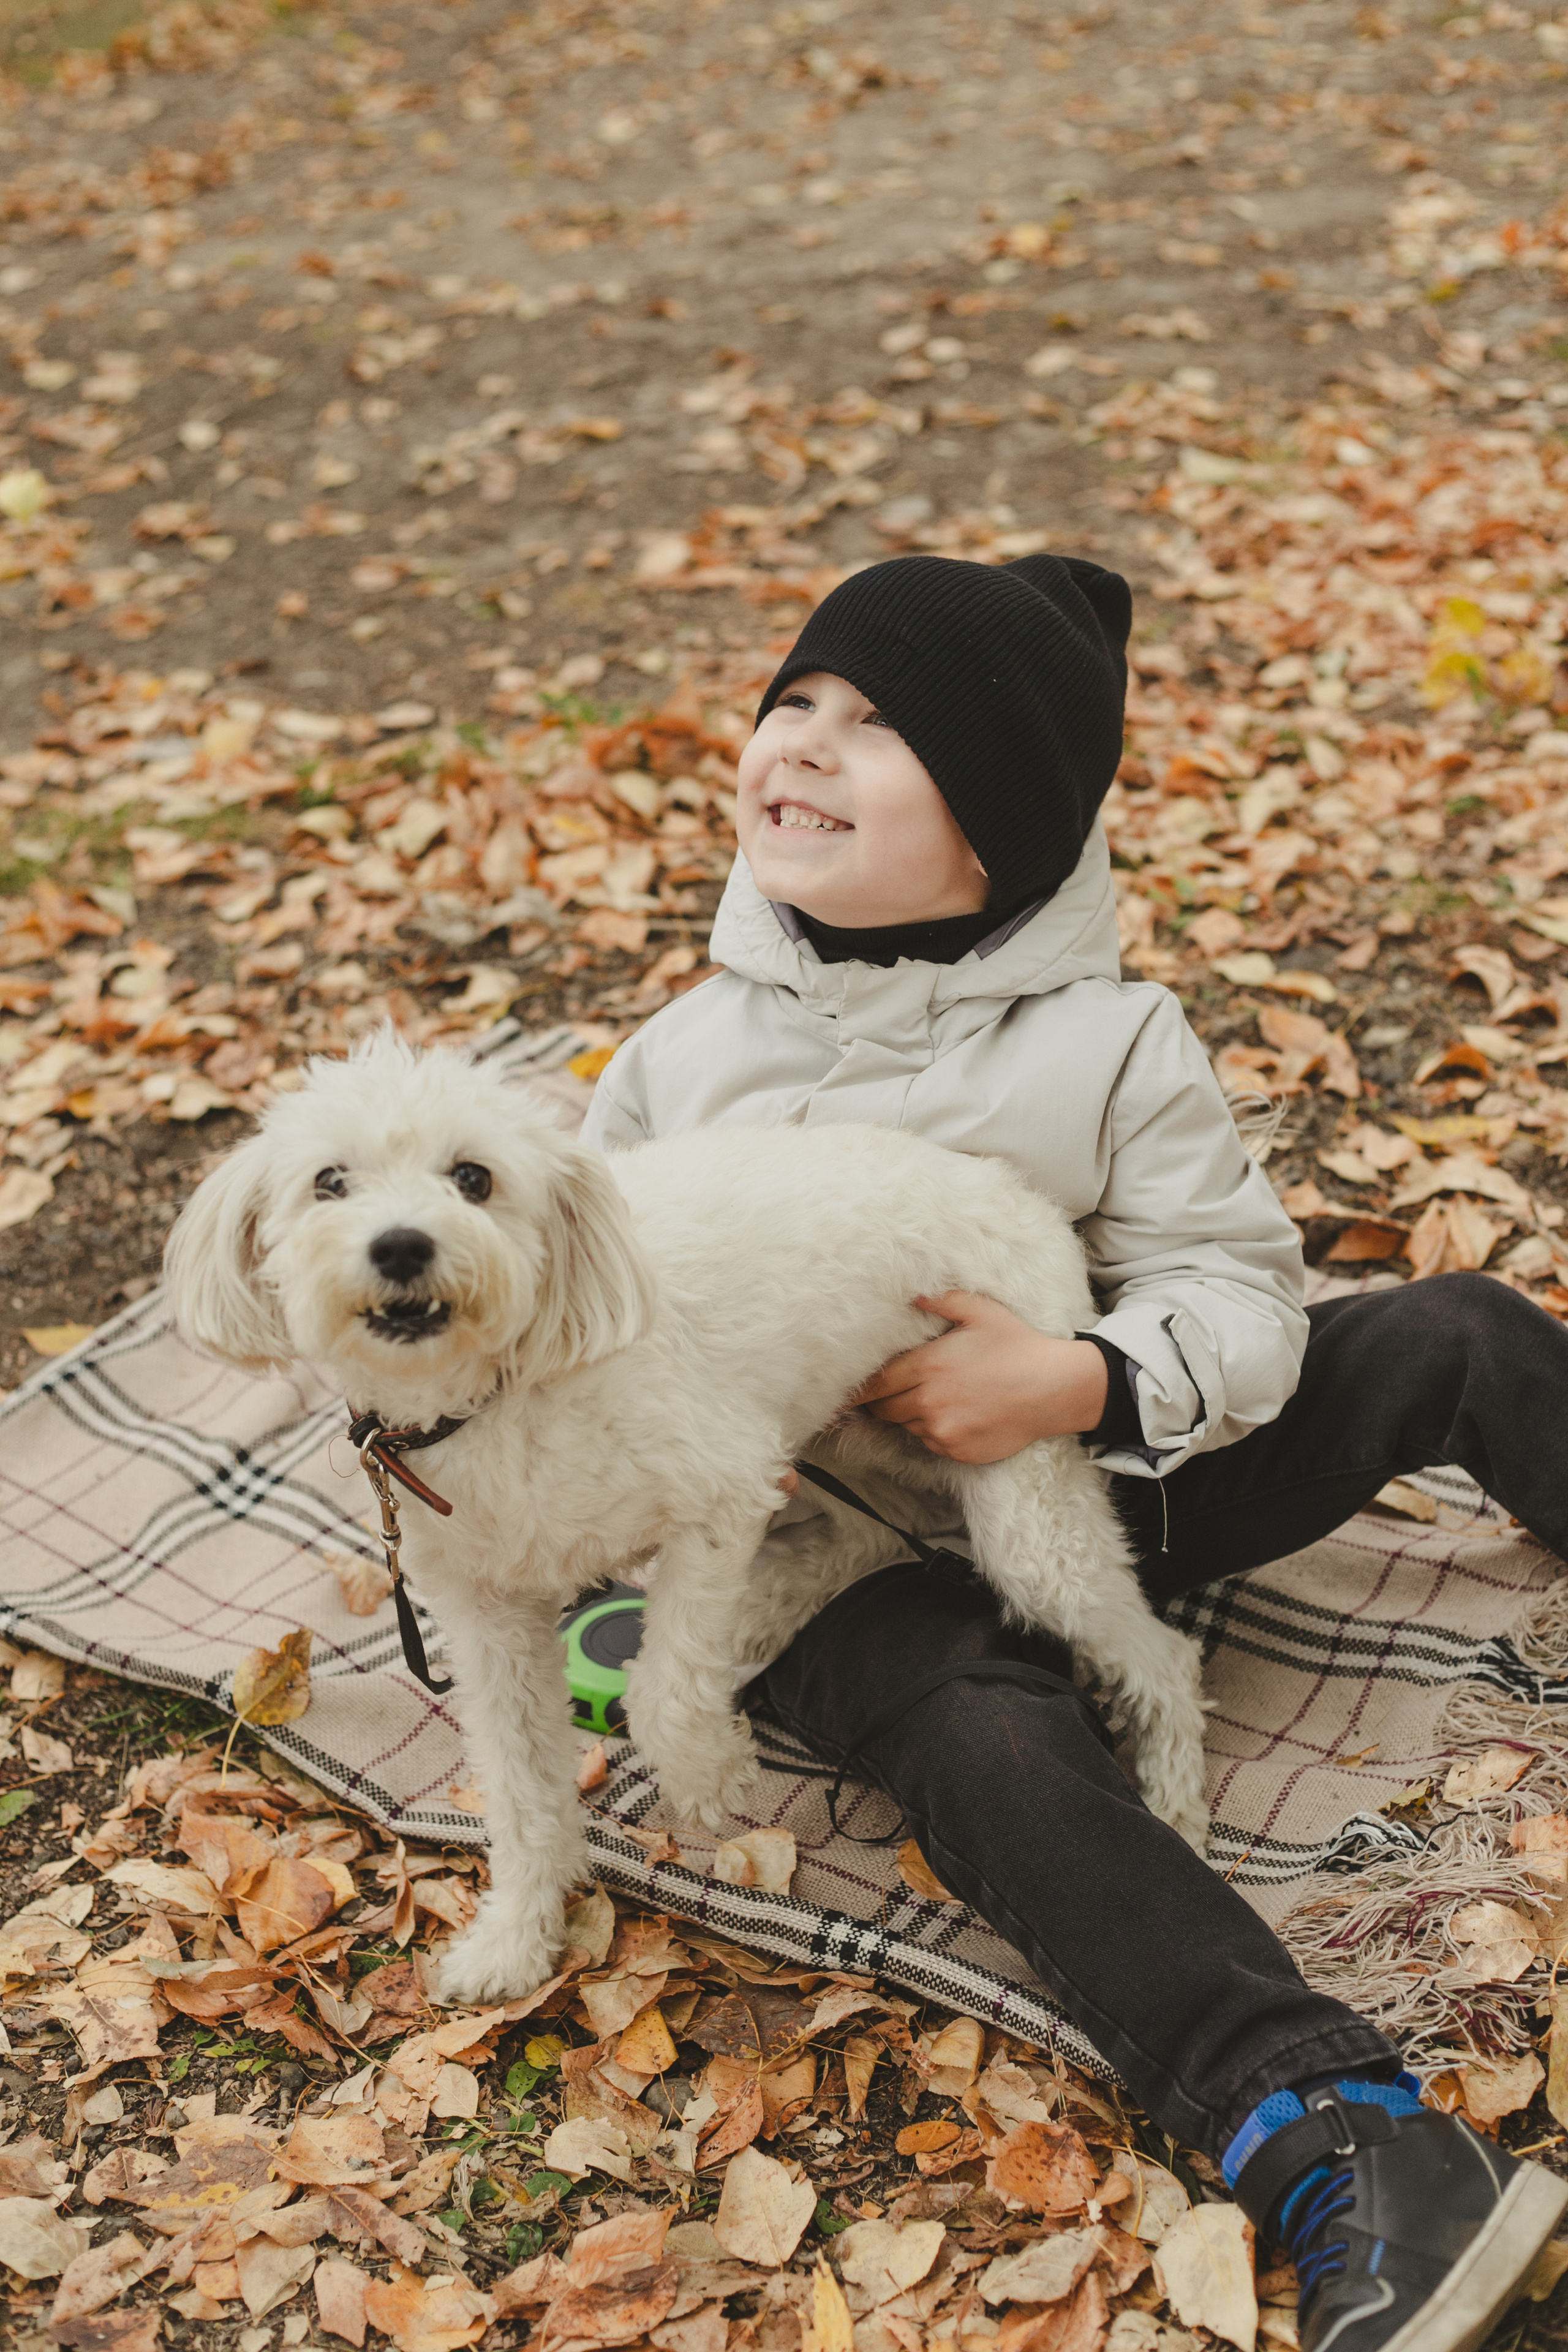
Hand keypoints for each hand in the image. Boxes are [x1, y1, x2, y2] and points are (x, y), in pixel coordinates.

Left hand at [852, 1292, 1108, 1464]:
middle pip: (884, 1409)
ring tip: (935, 1398)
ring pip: (906, 1426)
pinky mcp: (956, 1451)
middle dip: (883, 1400)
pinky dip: (934, 1432)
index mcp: (929, 1366)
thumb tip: (912, 1295)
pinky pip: (930, 1443)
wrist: (1055, 1389)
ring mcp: (943, 1431)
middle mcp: (929, 1402)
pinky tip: (955, 1415)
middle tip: (894, 1390)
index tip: (846, 1391)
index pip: (874, 1384)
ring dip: (911, 1415)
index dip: (859, 1388)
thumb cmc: (1018, 1346)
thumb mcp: (981, 1311)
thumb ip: (942, 1300)